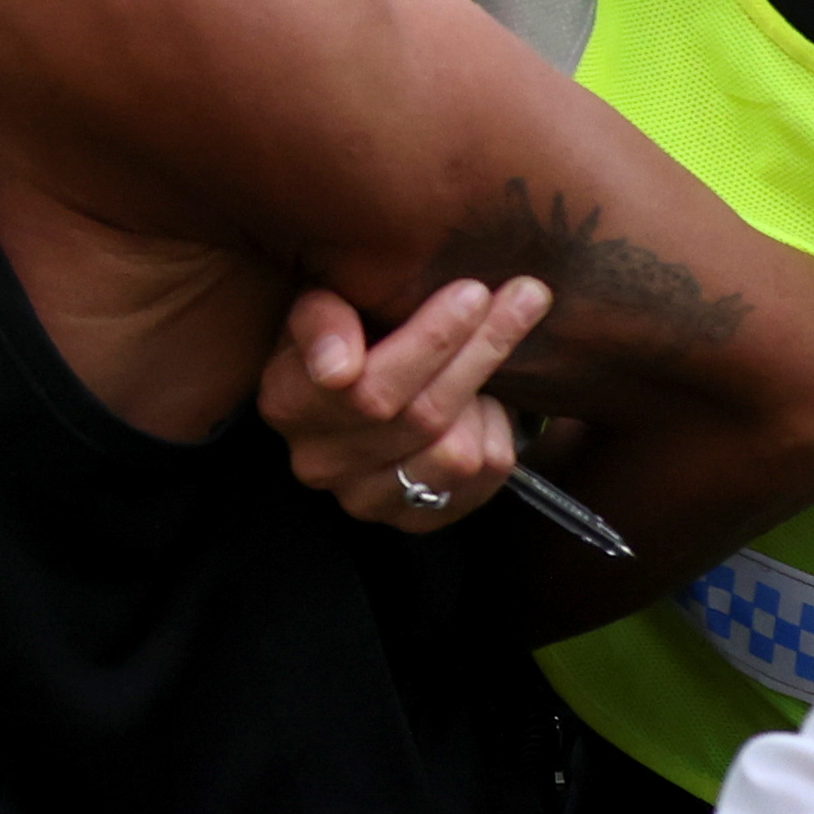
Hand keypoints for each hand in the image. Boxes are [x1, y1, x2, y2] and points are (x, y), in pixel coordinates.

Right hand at [260, 273, 549, 528]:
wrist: (364, 386)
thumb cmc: (348, 333)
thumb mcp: (324, 304)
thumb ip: (321, 319)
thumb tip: (339, 368)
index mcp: (289, 403)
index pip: (366, 385)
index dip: (426, 344)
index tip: (474, 293)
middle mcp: (321, 463)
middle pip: (422, 414)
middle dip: (480, 348)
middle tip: (524, 295)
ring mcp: (368, 499)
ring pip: (456, 452)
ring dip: (487, 393)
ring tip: (492, 348)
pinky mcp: (414, 520)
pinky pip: (483, 478)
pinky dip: (497, 431)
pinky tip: (485, 400)